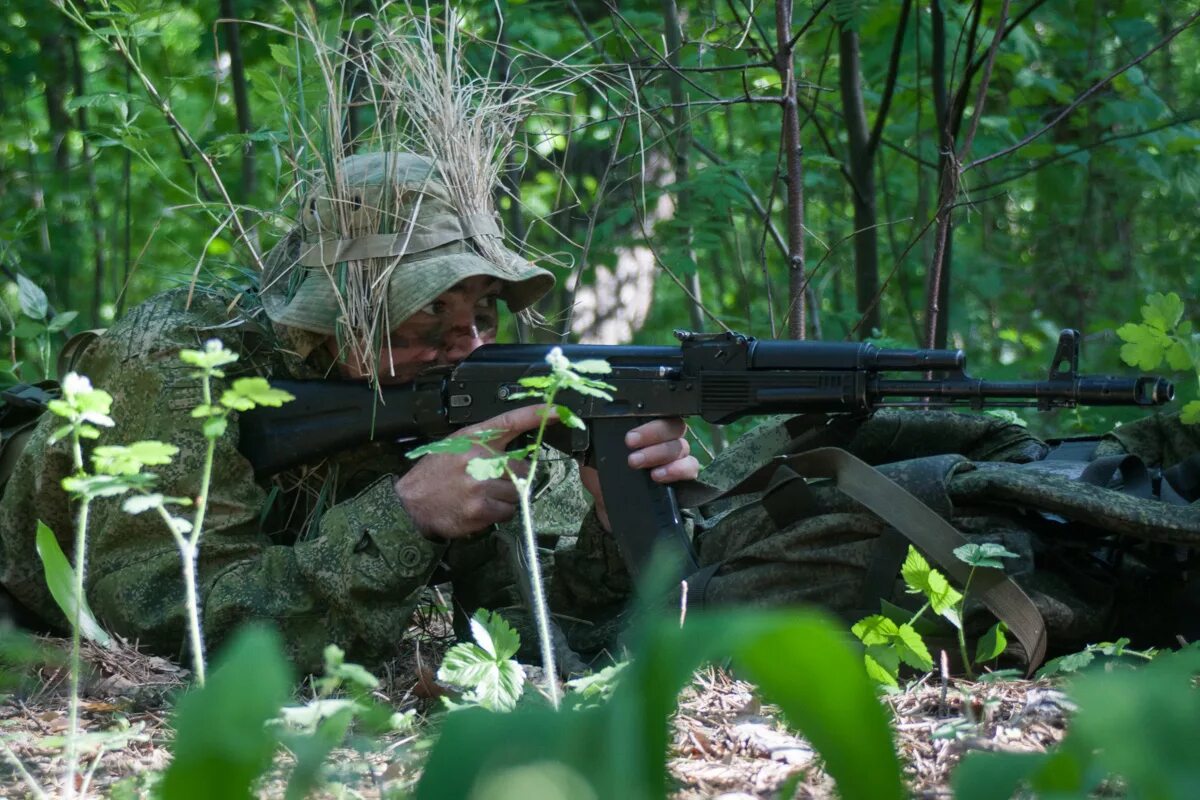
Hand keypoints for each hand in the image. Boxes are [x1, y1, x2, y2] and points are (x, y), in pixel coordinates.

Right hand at [396, 405, 550, 538]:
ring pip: (517, 491)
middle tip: (493, 482)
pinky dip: (499, 512)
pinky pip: (508, 511)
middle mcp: (478, 458)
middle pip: (521, 467)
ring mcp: (480, 485)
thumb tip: (517, 451)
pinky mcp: (481, 509)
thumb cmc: (435, 473)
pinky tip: (481, 508)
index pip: (510, 422)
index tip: (558, 411)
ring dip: (507, 497)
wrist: (410, 503)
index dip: (536, 415)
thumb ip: (484, 444)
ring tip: (484, 496)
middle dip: (513, 477)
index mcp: (473, 438)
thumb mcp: (454, 445)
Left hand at [579, 418, 700, 530]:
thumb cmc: (603, 473)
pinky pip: (691, 467)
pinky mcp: (684, 476)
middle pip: (673, 426)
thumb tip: (591, 428)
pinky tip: (658, 476)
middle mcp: (665, 438)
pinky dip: (677, 469)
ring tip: (637, 463)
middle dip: (652, 434)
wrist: (607, 503)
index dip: (647, 422)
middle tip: (630, 445)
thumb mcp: (594, 454)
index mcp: (646, 427)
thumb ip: (596, 438)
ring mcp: (677, 456)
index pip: (659, 412)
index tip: (628, 437)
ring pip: (680, 446)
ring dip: (659, 453)